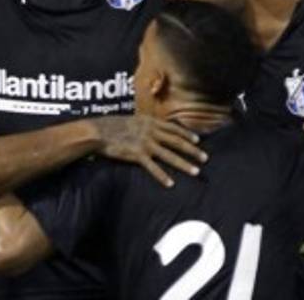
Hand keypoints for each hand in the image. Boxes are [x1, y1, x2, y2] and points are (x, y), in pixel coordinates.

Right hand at [90, 115, 206, 187]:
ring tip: (196, 171)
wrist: (97, 131)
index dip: (187, 135)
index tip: (198, 141)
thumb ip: (143, 125)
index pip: (174, 128)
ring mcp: (145, 143)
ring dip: (184, 164)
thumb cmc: (111, 125)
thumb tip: (151, 129)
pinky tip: (171, 184)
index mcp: (150, 121)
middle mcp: (151, 131)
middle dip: (192, 150)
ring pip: (169, 155)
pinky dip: (162, 176)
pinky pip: (152, 167)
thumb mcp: (131, 120)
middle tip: (205, 158)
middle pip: (177, 141)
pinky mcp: (136, 155)